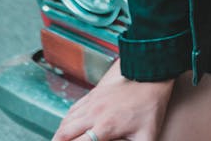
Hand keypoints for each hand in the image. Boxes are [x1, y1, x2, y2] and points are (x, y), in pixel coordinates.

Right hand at [52, 59, 173, 140]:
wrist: (150, 75)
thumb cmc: (151, 107)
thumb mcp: (147, 136)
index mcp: (106, 127)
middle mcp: (95, 113)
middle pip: (64, 133)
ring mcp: (93, 101)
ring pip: (66, 121)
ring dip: (59, 135)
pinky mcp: (94, 94)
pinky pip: (73, 109)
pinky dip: (65, 121)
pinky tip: (65, 129)